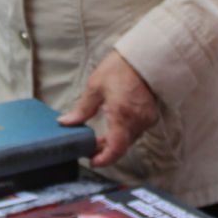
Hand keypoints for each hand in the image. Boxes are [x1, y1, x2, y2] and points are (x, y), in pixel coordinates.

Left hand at [59, 50, 157, 166]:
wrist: (144, 56)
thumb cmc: (120, 68)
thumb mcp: (95, 87)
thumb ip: (82, 109)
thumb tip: (66, 122)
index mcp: (122, 116)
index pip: (115, 149)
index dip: (104, 159)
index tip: (92, 161)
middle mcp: (137, 121)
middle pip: (121, 146)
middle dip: (105, 149)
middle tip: (90, 147)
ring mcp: (146, 119)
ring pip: (129, 139)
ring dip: (115, 141)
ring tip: (99, 137)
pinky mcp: (151, 114)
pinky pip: (136, 130)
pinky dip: (124, 132)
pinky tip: (115, 125)